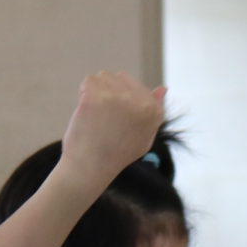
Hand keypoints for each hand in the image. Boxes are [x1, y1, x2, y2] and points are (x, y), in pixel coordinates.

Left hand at [57, 71, 167, 188]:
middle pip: (118, 77)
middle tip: (103, 119)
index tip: (114, 120)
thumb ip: (155, 111)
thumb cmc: (115, 155)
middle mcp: (139, 102)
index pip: (134, 84)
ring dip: (96, 92)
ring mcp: (117, 98)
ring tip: (95, 116)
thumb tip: (163, 88)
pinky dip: (84, 94)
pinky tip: (86, 113)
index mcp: (153, 111)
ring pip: (103, 77)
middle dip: (108, 92)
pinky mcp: (95, 97)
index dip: (120, 100)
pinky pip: (88, 82)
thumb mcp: (144, 137)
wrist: (89, 168)